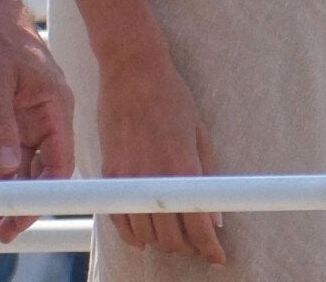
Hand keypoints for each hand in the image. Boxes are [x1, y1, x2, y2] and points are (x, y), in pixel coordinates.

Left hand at [0, 0, 74, 241]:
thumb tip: (5, 166)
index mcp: (56, 102)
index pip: (60, 161)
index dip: (44, 194)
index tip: (22, 216)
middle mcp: (51, 112)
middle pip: (47, 170)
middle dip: (28, 203)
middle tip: (3, 229)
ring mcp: (34, 114)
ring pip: (31, 165)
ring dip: (15, 195)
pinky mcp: (16, 114)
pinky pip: (16, 152)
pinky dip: (5, 175)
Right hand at [96, 48, 226, 265]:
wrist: (132, 68)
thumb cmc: (170, 95)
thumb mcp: (199, 133)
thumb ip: (208, 178)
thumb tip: (215, 218)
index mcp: (183, 170)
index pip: (198, 228)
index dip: (210, 250)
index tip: (216, 257)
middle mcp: (155, 180)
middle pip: (170, 238)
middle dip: (186, 246)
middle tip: (194, 240)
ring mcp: (129, 178)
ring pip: (143, 235)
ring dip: (159, 241)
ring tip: (169, 233)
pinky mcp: (110, 172)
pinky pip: (118, 218)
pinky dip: (130, 232)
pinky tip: (141, 230)